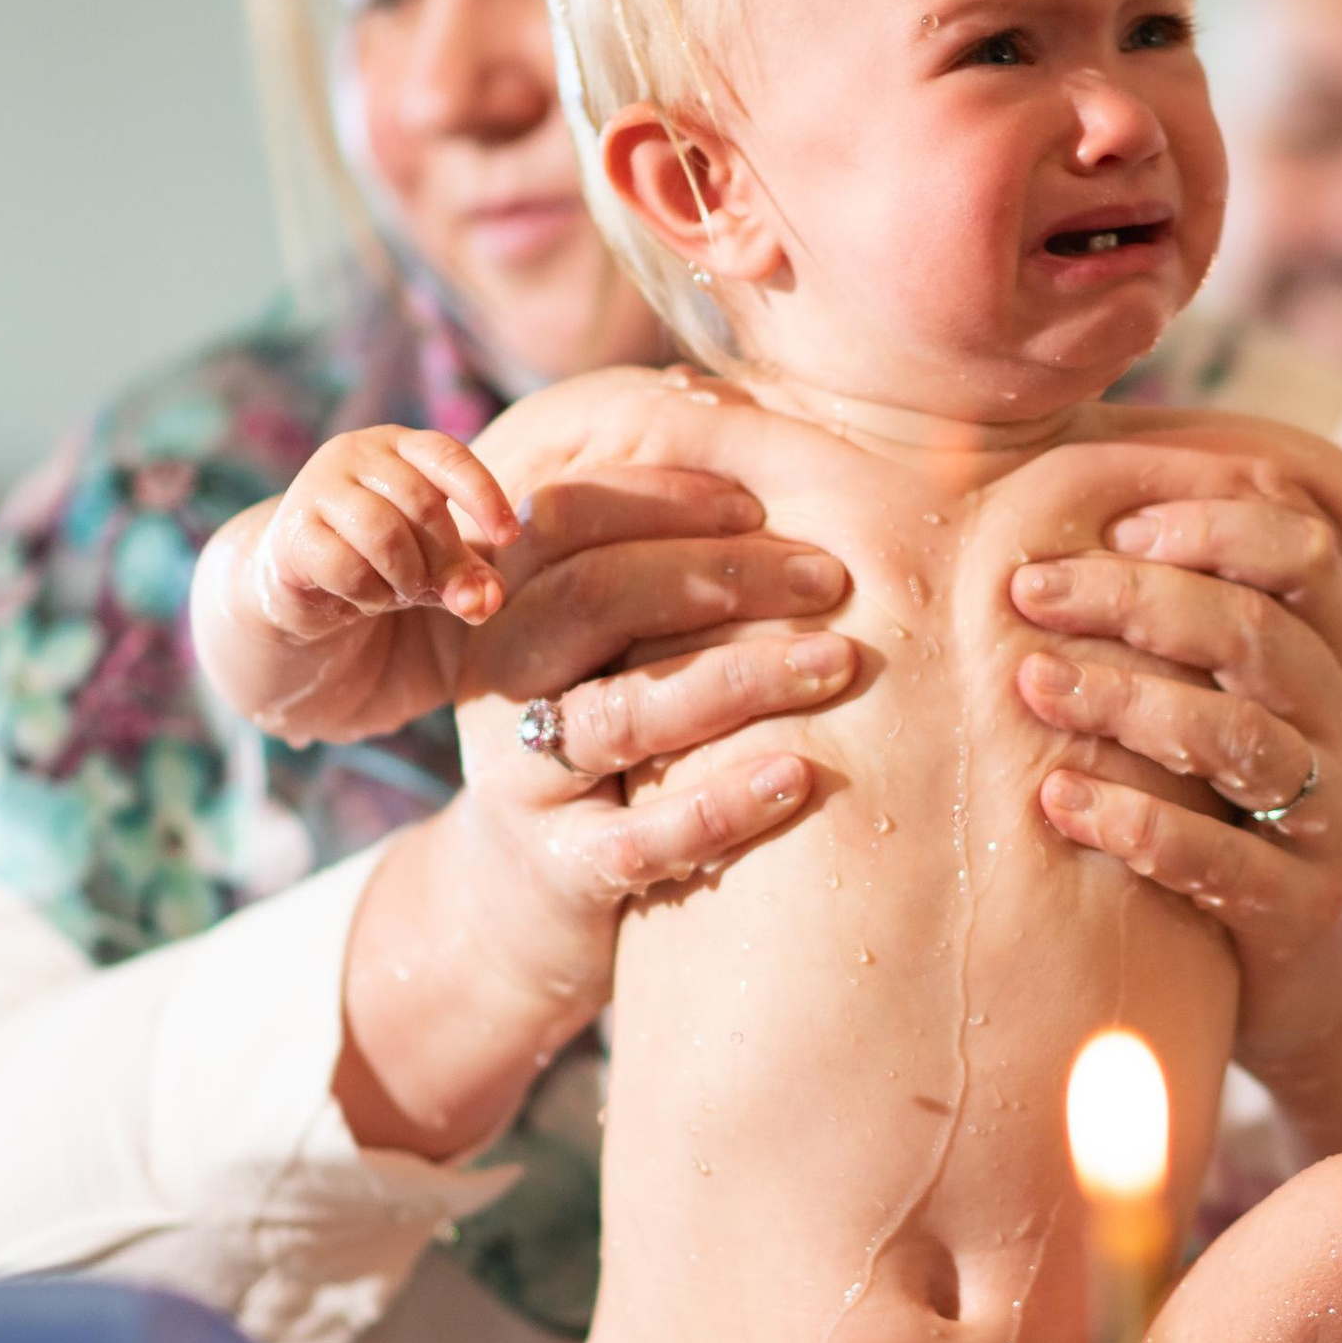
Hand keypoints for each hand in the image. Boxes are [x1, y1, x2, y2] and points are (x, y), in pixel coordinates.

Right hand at [214, 426, 519, 745]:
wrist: (302, 581)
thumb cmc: (384, 561)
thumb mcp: (437, 567)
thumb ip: (470, 580)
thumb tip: (486, 602)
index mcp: (400, 446)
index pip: (449, 456)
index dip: (483, 495)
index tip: (508, 538)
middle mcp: (356, 453)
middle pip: (422, 503)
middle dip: (446, 559)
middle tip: (448, 594)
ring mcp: (317, 487)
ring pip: (384, 532)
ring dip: (407, 577)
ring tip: (405, 593)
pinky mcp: (292, 532)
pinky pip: (346, 566)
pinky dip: (370, 595)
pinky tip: (368, 600)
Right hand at [337, 468, 853, 1157]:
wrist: (522, 903)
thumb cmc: (609, 743)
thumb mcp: (613, 649)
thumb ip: (661, 573)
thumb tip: (770, 440)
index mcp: (512, 608)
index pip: (568, 520)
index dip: (662, 497)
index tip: (762, 498)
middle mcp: (503, 684)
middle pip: (595, 599)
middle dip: (721, 575)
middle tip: (833, 576)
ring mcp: (524, 780)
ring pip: (622, 713)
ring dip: (739, 679)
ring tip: (838, 662)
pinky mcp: (562, 871)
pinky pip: (639, 837)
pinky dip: (722, 804)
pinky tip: (799, 776)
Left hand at [1010, 466, 1341, 1095]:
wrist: (1338, 977)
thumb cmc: (1250, 814)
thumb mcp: (1248, 709)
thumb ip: (1193, 628)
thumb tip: (1079, 495)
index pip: (1305, 555)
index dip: (1214, 525)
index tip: (1112, 526)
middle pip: (1254, 634)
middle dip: (1133, 600)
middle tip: (1028, 590)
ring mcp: (1340, 822)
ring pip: (1235, 738)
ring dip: (1123, 701)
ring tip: (1030, 686)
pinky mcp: (1303, 912)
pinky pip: (1218, 859)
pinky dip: (1132, 822)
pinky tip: (1056, 799)